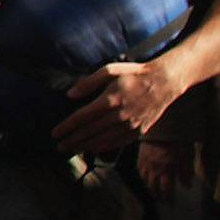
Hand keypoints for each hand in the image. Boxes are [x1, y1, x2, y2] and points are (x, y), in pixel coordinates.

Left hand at [52, 60, 187, 156]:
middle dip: (72, 140)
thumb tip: (70, 94)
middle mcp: (119, 116)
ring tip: (72, 149)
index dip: (67, 127)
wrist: (164, 82)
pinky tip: (93, 149)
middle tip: (59, 146)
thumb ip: (88, 82)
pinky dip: (104, 147)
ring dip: (85, 146)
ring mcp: (130, 125)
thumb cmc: (134, 74)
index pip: (82, 117)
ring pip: (102, 140)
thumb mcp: (109, 70)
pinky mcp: (139, 131)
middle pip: (89, 132)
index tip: (55, 133)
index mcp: (109, 100)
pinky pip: (118, 142)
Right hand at [135, 139, 190, 203]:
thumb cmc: (179, 139)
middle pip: (153, 186)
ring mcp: (146, 161)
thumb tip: (186, 185)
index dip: (169, 198)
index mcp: (167, 169)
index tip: (171, 204)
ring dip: (148, 186)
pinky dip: (142, 175)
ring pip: (144, 179)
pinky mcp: (141, 154)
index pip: (167, 189)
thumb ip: (186, 171)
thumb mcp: (188, 155)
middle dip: (157, 195)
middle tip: (160, 201)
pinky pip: (139, 169)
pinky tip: (144, 176)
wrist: (165, 124)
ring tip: (152, 191)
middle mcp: (154, 168)